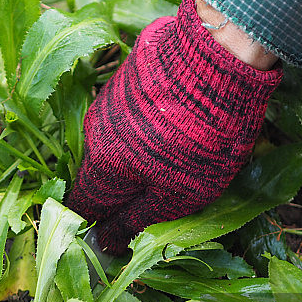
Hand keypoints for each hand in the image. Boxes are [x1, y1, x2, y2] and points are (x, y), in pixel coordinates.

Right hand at [66, 0, 281, 254]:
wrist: (218, 56)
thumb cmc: (200, 138)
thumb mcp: (177, 195)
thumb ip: (136, 222)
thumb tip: (105, 245)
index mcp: (102, 165)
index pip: (83, 205)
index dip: (97, 224)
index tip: (118, 232)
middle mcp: (94, 131)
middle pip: (100, 173)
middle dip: (123, 189)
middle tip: (163, 191)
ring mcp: (109, 99)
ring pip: (114, 142)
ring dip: (137, 154)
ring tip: (178, 153)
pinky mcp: (129, 75)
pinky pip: (129, 114)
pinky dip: (146, 126)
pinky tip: (177, 121)